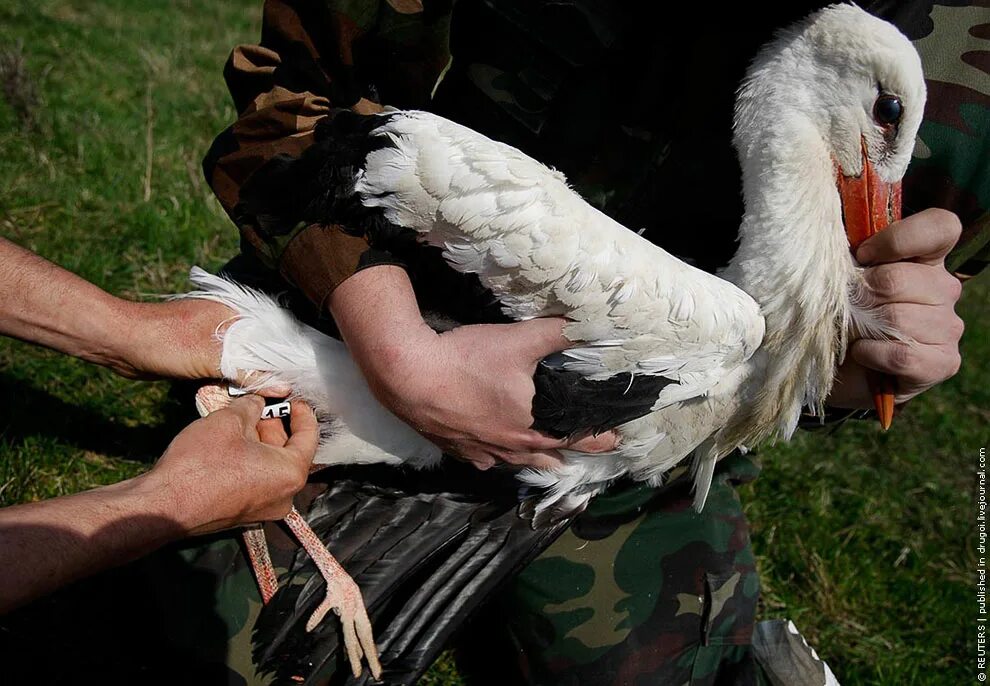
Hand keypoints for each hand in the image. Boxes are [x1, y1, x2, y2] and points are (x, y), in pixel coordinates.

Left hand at [111, 298, 289, 393]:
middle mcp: (226, 323)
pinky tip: (242, 396)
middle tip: (291, 392)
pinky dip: (231, 381)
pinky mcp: (197, 354)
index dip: (288, 355)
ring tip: (272, 398)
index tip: (304, 376)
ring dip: (250, 378)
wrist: (119, 344)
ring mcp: (210, 338)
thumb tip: (283, 387)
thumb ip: (248, 373)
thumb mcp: (211, 359)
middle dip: (271, 370)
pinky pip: (223, 369)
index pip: (272, 334)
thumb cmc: (165, 342)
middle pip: (258, 350)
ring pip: (240, 361)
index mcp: (234, 313)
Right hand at [145, 395, 318, 534]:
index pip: (309, 437)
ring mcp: (263, 509)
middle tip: (261, 403)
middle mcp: (284, 496)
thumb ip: (251, 407)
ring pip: (270, 466)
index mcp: (291, 474)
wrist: (163, 506)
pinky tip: (231, 440)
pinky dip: (249, 459)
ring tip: (242, 417)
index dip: (302, 412)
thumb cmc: (200, 463)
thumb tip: (257, 402)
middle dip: (275, 425)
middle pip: (289, 452)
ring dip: (259, 441)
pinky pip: (255, 480)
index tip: (293, 398)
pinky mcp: (242, 513)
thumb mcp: (229, 421)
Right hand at [369, 318, 617, 469]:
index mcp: (532, 430)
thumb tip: (588, 324)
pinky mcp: (455, 449)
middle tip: (583, 451)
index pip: (578, 439)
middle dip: (568, 455)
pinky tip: (491, 454)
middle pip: (548, 459)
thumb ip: (557, 333)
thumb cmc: (466, 362)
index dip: (599, 438)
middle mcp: (509, 449)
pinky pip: (482, 460)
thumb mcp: (519, 340)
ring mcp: (480, 453)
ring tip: (546, 461)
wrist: (409, 376)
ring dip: (533, 462)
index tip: (616, 440)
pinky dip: (493, 458)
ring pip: (515, 465)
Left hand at [829, 208, 963, 408]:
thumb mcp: (838, 282)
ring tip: (857, 335)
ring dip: (864, 329)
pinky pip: (901, 354)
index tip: (862, 256)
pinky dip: (871, 354)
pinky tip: (864, 354)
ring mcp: (948, 326)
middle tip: (849, 309)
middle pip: (899, 278)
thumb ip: (848, 259)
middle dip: (860, 296)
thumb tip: (846, 252)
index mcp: (924, 259)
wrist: (836, 371)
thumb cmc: (837, 319)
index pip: (939, 227)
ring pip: (898, 318)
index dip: (899, 238)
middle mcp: (944, 289)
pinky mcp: (944, 362)